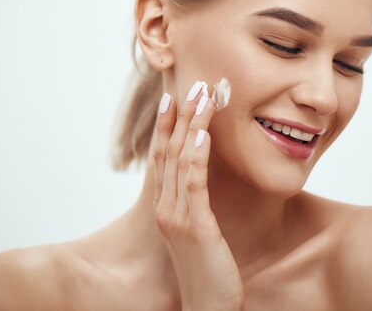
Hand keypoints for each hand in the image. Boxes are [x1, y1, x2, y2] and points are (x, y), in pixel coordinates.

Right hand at [150, 81, 243, 310]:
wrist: (207, 309)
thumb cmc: (208, 273)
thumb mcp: (200, 233)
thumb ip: (196, 207)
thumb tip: (203, 184)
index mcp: (165, 207)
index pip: (164, 157)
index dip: (167, 126)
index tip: (174, 97)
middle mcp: (165, 207)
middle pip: (169, 151)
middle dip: (180, 115)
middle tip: (192, 83)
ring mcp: (176, 216)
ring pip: (180, 159)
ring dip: (190, 125)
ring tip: (199, 95)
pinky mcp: (194, 227)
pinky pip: (193, 184)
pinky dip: (196, 155)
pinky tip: (202, 133)